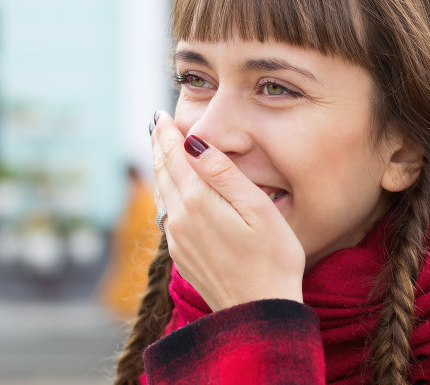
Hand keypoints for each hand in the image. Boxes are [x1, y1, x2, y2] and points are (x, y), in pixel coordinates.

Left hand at [150, 111, 304, 310]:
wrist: (259, 314)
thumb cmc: (273, 259)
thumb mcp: (258, 209)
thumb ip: (224, 174)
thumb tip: (193, 143)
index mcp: (198, 202)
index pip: (176, 157)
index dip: (167, 134)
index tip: (160, 115)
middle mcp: (180, 220)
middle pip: (163, 173)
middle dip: (159, 147)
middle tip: (156, 125)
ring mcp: (178, 240)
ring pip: (163, 194)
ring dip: (161, 170)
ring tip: (161, 151)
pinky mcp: (183, 256)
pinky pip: (167, 215)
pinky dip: (167, 194)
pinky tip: (173, 192)